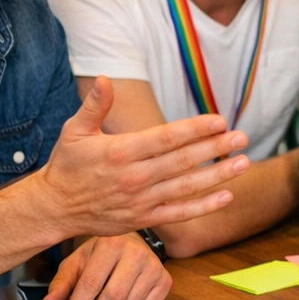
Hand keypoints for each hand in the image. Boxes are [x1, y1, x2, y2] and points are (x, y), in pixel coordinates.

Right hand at [35, 76, 249, 236]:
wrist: (54, 208)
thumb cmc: (67, 166)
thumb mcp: (74, 131)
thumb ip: (93, 106)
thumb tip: (106, 80)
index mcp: (121, 152)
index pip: (166, 138)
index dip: (195, 129)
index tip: (219, 120)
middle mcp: (134, 177)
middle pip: (183, 161)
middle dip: (216, 148)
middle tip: (242, 138)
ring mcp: (141, 201)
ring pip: (186, 187)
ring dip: (218, 176)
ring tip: (244, 163)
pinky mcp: (143, 219)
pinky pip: (179, 214)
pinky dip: (203, 207)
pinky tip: (226, 196)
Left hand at [43, 233, 171, 299]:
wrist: (132, 241)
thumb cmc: (101, 253)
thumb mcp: (77, 262)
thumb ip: (62, 283)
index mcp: (110, 244)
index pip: (91, 284)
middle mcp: (135, 253)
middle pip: (113, 297)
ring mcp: (154, 266)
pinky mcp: (165, 279)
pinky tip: (126, 298)